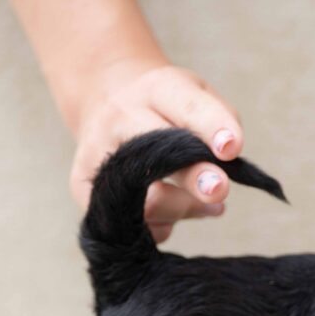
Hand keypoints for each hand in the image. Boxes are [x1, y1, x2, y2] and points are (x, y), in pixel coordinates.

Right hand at [72, 64, 243, 242]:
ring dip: (187, 210)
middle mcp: (120, 117)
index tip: (232, 147)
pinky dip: (161, 226)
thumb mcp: (199, 98)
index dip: (211, 128)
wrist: (105, 98)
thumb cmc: (168, 107)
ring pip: (149, 199)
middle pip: (157, 155)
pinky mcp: (83, 188)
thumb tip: (218, 188)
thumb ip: (222, 130)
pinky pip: (132, 224)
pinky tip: (170, 214)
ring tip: (210, 206)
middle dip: (192, 176)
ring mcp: (98, 153)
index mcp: (157, 89)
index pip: (187, 108)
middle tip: (219, 191)